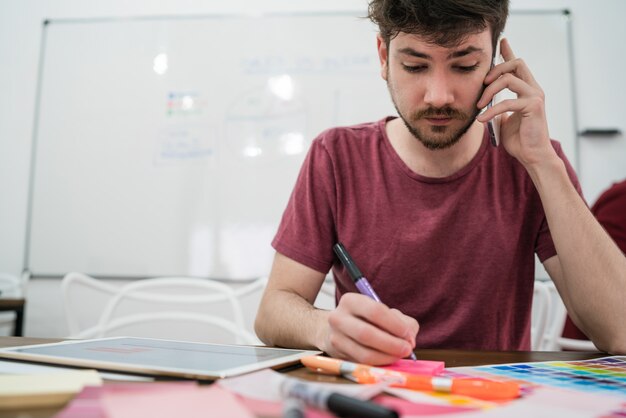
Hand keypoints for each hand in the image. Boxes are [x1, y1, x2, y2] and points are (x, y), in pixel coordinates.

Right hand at [319, 292, 418, 364]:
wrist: (339, 330)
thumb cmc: (367, 319)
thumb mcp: (384, 313)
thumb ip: (403, 322)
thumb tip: (410, 340)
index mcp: (351, 301)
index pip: (375, 311)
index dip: (395, 324)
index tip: (407, 334)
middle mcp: (338, 318)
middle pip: (366, 333)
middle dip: (391, 343)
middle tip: (407, 349)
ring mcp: (336, 338)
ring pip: (364, 353)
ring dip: (387, 356)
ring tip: (400, 355)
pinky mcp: (338, 355)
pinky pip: (362, 363)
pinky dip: (380, 363)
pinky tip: (388, 358)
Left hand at [476, 38, 557, 167]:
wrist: (532, 156)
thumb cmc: (519, 140)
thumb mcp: (503, 120)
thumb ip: (497, 107)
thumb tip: (484, 103)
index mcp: (527, 89)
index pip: (518, 64)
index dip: (509, 51)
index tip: (501, 41)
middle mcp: (533, 89)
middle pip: (516, 63)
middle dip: (494, 70)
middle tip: (481, 85)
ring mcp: (535, 96)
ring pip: (509, 79)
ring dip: (489, 90)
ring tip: (479, 105)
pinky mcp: (533, 107)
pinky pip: (507, 102)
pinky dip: (491, 110)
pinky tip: (481, 119)